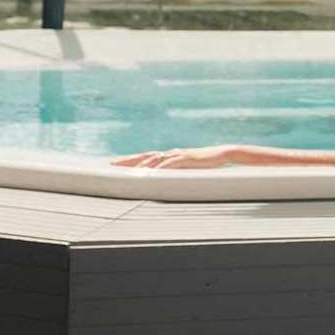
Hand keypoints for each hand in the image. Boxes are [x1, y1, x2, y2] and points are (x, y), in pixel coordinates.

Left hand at [111, 145, 244, 168]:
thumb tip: (162, 181)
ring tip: (130, 171)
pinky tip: (153, 171)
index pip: (145, 157)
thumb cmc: (205, 164)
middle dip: (128, 160)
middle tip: (112, 164)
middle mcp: (170, 153)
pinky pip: (171, 163)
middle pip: (145, 156)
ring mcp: (178, 155)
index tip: (114, 164)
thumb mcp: (186, 169)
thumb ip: (174, 173)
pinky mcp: (186, 158)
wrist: (222, 154)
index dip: (129, 160)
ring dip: (142, 165)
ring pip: (155, 159)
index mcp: (168, 155)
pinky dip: (161, 167)